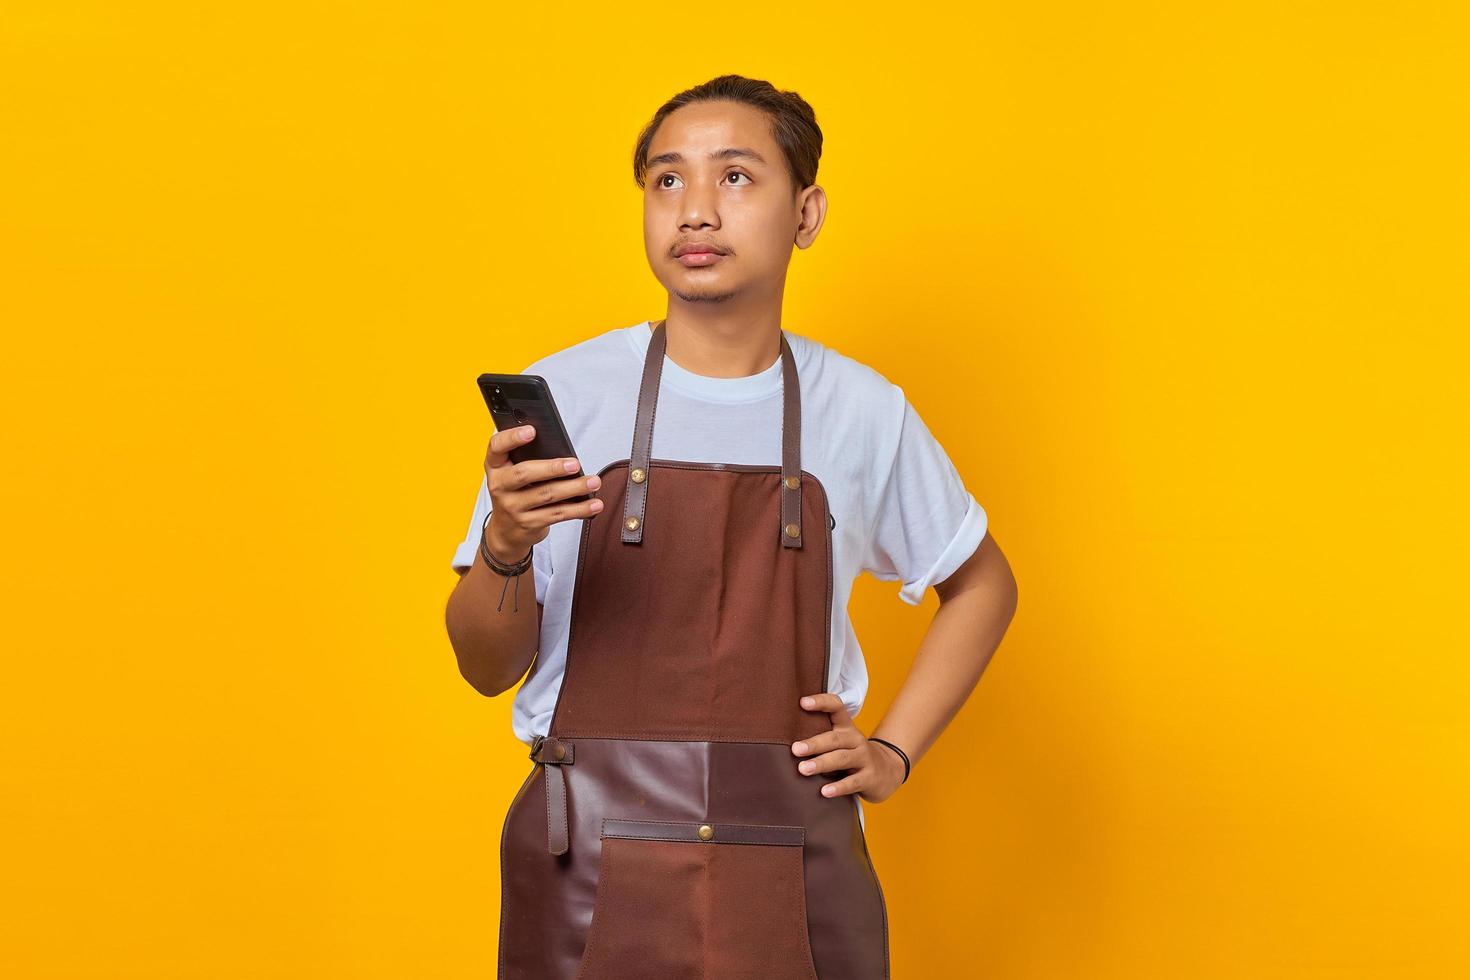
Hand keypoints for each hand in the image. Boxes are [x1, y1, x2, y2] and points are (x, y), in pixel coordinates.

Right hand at [483, 424, 603, 558]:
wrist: (506, 532)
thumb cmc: (515, 492)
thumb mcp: (512, 473)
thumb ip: (528, 458)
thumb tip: (564, 451)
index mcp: (495, 466)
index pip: (497, 446)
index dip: (512, 437)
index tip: (532, 430)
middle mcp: (499, 486)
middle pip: (524, 473)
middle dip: (552, 468)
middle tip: (574, 464)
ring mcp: (513, 507)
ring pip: (546, 495)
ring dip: (574, 488)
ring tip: (593, 482)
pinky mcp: (529, 524)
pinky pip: (557, 514)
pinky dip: (578, 509)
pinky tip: (593, 504)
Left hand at [791, 693, 906, 803]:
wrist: (888, 772)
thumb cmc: (852, 756)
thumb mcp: (841, 742)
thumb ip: (821, 738)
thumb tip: (783, 741)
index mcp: (846, 727)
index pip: (836, 707)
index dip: (821, 702)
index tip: (802, 702)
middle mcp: (855, 739)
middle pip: (834, 738)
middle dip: (814, 743)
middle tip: (795, 749)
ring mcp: (864, 758)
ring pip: (842, 758)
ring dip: (821, 763)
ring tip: (803, 769)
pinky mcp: (869, 777)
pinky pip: (852, 782)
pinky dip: (838, 787)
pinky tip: (824, 792)